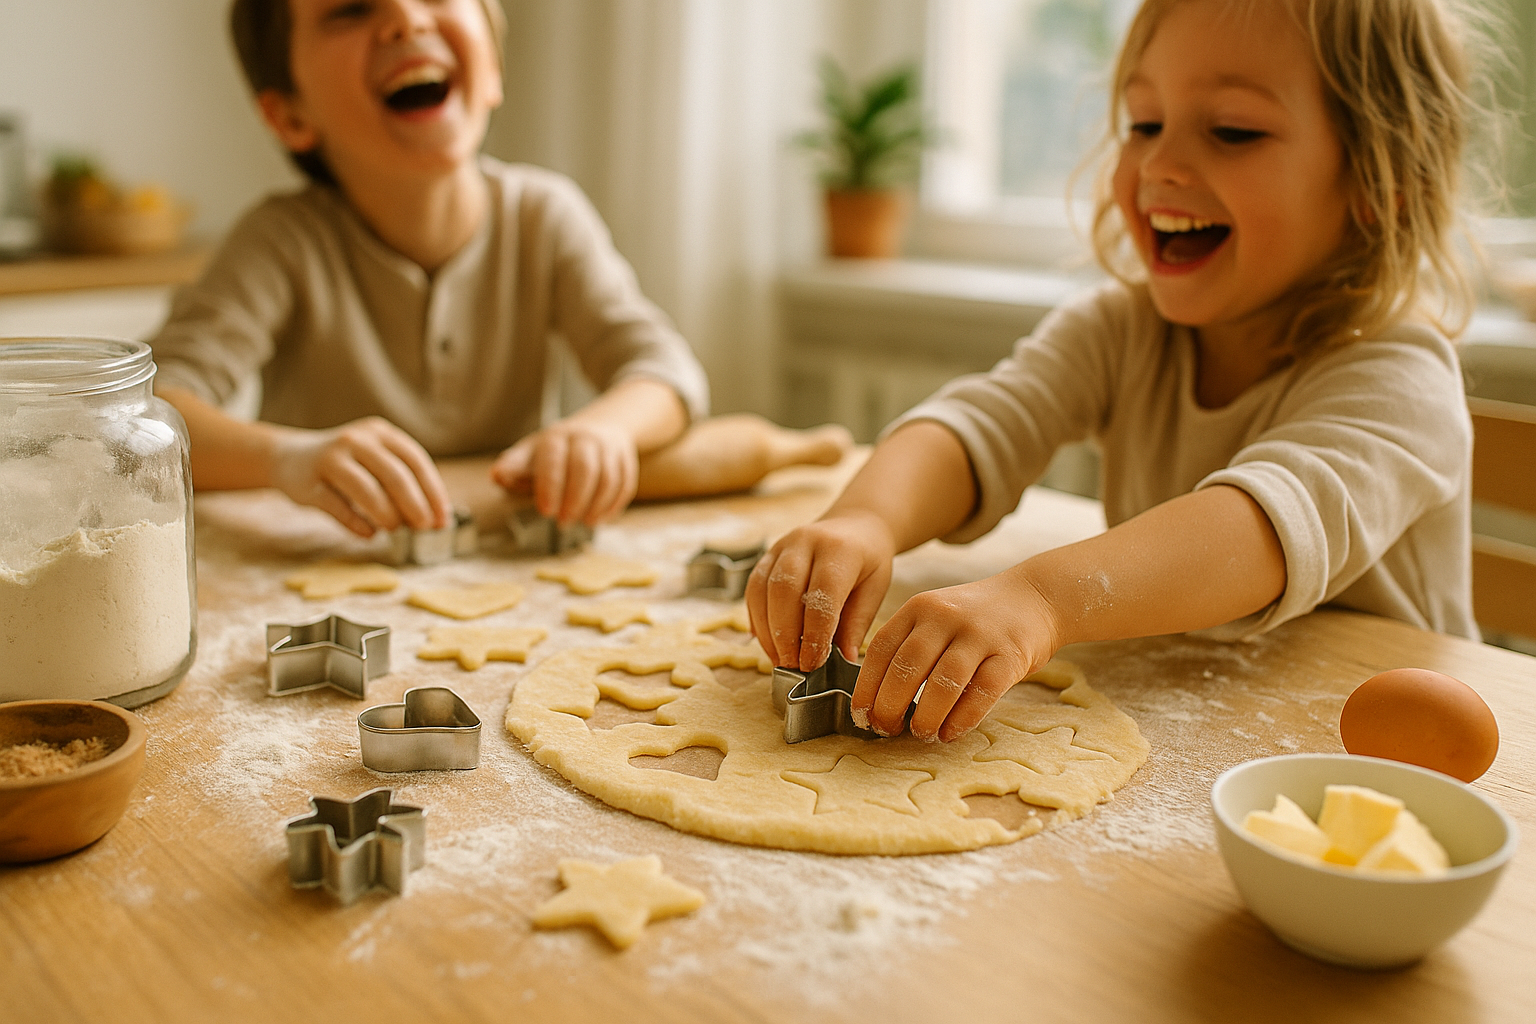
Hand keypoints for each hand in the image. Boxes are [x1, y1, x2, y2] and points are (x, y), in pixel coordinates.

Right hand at [270, 417, 451, 537]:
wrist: (289, 457)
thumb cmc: (347, 465)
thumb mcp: (375, 459)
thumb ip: (402, 480)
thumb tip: (435, 517)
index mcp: (379, 432)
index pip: (416, 460)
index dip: (433, 491)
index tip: (443, 519)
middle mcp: (356, 440)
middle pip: (395, 476)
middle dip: (415, 506)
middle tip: (424, 528)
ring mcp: (330, 459)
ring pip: (367, 491)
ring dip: (387, 516)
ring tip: (394, 529)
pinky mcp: (308, 483)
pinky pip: (339, 508)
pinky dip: (358, 525)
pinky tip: (370, 534)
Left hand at [490, 419, 638, 525]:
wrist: (599, 428)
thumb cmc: (557, 450)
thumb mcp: (532, 453)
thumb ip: (514, 466)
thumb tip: (497, 475)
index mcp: (557, 436)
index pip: (554, 459)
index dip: (550, 486)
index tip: (546, 511)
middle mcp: (585, 437)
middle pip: (585, 468)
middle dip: (575, 500)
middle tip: (563, 523)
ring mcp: (609, 448)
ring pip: (609, 478)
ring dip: (597, 505)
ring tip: (585, 523)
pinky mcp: (626, 459)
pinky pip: (625, 483)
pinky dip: (614, 505)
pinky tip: (601, 518)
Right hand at [746, 510, 896, 671]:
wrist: (855, 525)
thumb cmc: (868, 561)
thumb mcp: (875, 589)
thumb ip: (856, 623)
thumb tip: (843, 660)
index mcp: (839, 550)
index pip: (821, 595)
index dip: (814, 634)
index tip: (813, 663)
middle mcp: (806, 541)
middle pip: (784, 591)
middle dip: (785, 635)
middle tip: (793, 665)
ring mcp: (782, 546)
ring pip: (762, 590)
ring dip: (767, 631)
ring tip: (780, 659)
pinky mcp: (767, 555)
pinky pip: (752, 589)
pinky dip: (757, 619)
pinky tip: (767, 642)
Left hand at [853, 567, 1060, 741]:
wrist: (1035, 597)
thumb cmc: (975, 619)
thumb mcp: (936, 618)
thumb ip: (910, 648)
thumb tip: (879, 702)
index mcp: (919, 608)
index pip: (881, 649)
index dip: (867, 686)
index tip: (861, 715)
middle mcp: (945, 616)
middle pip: (907, 666)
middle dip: (890, 705)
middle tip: (886, 730)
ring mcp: (979, 634)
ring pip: (944, 681)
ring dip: (927, 715)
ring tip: (921, 734)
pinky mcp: (1010, 654)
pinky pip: (983, 692)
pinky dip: (962, 717)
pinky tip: (950, 733)